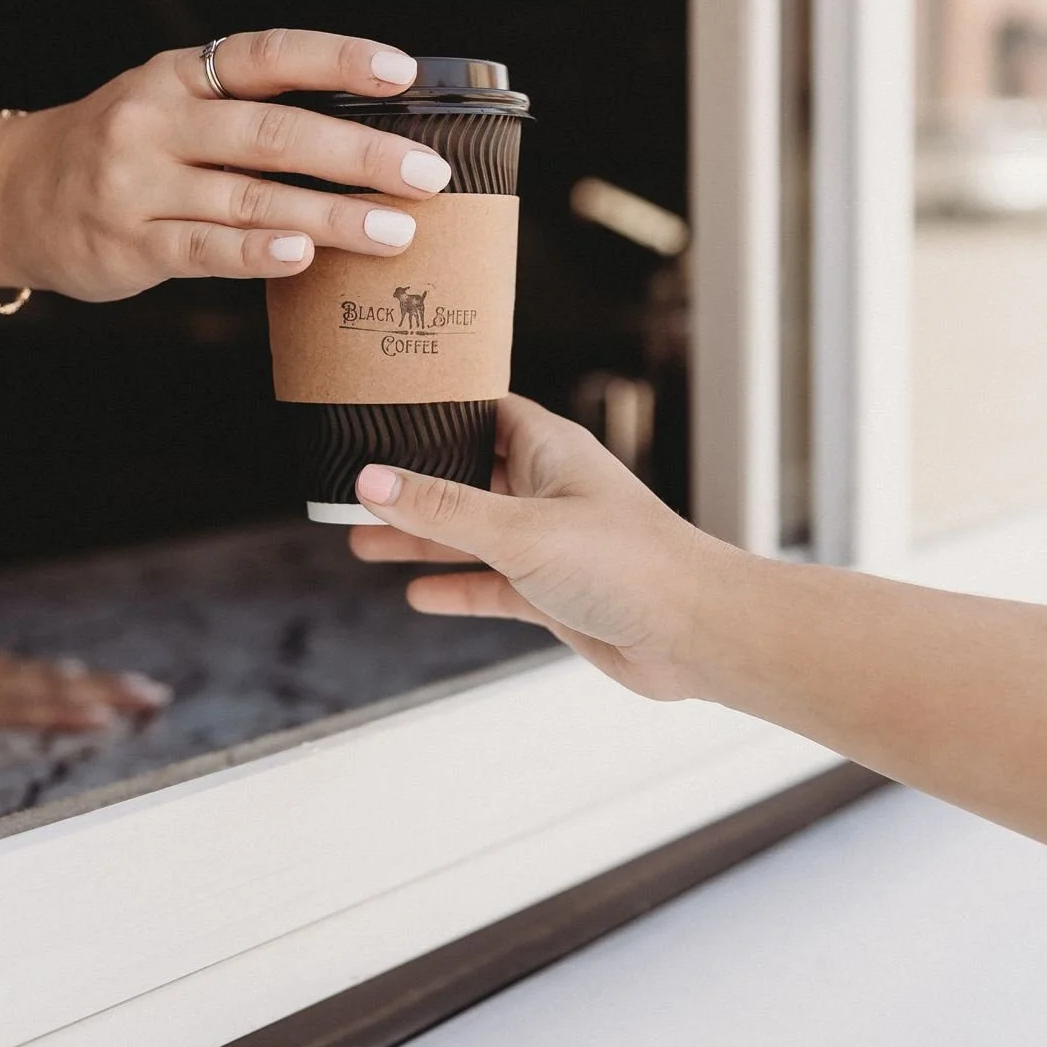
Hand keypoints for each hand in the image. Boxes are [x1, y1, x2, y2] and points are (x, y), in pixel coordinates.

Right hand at [0, 29, 451, 301]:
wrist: (8, 194)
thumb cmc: (118, 150)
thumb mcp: (171, 107)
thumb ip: (246, 115)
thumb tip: (364, 139)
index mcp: (180, 75)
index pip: (269, 54)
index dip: (338, 58)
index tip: (402, 72)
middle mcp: (158, 120)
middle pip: (274, 131)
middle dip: (360, 153)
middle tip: (426, 175)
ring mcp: (139, 183)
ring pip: (251, 198)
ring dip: (332, 216)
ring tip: (396, 231)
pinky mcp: (129, 242)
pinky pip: (204, 249)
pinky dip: (258, 253)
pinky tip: (304, 257)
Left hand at [0, 546, 169, 733]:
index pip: (16, 707)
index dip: (64, 713)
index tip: (106, 719)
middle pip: (53, 690)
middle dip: (106, 698)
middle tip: (157, 700)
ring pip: (53, 679)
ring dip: (99, 687)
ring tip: (148, 694)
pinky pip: (35, 673)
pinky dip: (67, 681)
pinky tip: (88, 682)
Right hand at [349, 394, 728, 700]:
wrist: (697, 635)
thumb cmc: (630, 564)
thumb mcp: (520, 530)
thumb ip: (443, 508)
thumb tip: (371, 481)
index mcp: (549, 449)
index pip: (479, 411)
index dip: (430, 412)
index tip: (376, 411)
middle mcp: (549, 489)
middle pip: (466, 477)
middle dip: (412, 486)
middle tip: (349, 491)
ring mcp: (552, 542)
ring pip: (473, 535)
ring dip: (423, 539)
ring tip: (362, 543)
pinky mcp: (557, 592)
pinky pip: (494, 585)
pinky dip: (458, 588)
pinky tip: (419, 594)